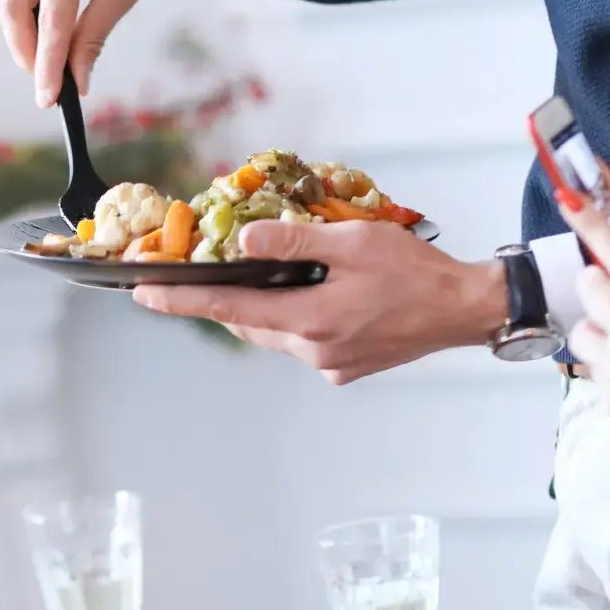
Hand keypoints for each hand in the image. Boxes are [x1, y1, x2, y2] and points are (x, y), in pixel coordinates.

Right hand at [0, 0, 194, 106]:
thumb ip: (94, 33)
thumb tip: (76, 77)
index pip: (52, 18)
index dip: (47, 64)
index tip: (48, 97)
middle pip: (10, 3)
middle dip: (23, 48)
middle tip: (43, 75)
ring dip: (6, 19)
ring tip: (35, 38)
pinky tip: (25, 4)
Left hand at [133, 220, 503, 383]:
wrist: (465, 309)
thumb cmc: (416, 270)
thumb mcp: (353, 242)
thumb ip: (296, 242)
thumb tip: (245, 243)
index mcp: (312, 320)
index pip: (230, 310)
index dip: (183, 301)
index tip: (144, 294)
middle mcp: (314, 349)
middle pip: (249, 324)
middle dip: (222, 301)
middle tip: (192, 277)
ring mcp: (330, 363)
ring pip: (276, 333)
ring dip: (263, 308)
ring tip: (256, 278)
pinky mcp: (345, 367)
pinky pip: (303, 341)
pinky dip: (296, 318)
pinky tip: (311, 295)